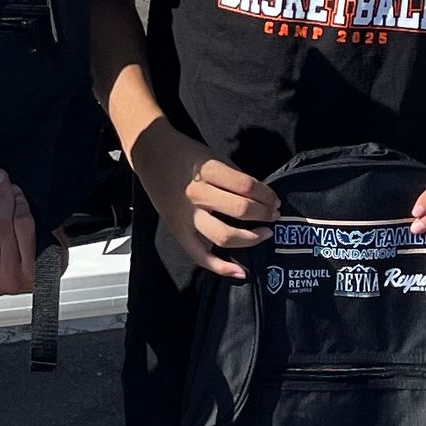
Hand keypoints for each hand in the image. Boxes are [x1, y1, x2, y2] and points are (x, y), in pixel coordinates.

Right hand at [130, 118, 276, 281]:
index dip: (267, 195)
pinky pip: (200, 255)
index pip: (247, 187)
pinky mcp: (178, 230)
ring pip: (224, 236)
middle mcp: (197, 195)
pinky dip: (220, 267)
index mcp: (207, 171)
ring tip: (264, 233)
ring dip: (251, 238)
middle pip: (240, 210)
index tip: (275, 200)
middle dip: (264, 215)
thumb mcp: (214, 156)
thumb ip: (236, 178)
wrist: (150, 154)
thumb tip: (263, 199)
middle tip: (274, 215)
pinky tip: (240, 272)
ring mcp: (186, 216)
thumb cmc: (186, 153)